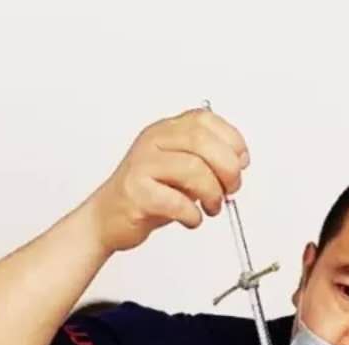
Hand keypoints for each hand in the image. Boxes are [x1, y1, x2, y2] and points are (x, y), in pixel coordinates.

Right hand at [84, 108, 249, 253]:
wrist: (107, 218)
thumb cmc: (147, 194)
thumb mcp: (180, 170)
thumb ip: (206, 161)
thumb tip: (237, 163)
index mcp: (165, 131)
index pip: (204, 120)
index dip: (231, 139)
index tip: (240, 162)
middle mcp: (153, 142)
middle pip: (202, 141)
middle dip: (227, 168)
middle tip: (230, 189)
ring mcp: (142, 165)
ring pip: (193, 169)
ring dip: (212, 194)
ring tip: (211, 207)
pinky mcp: (136, 192)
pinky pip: (175, 201)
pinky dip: (192, 215)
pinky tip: (191, 219)